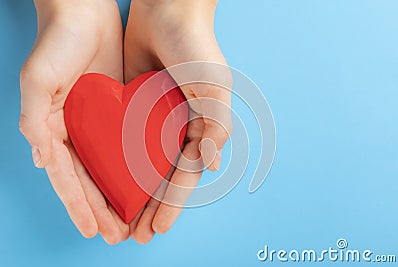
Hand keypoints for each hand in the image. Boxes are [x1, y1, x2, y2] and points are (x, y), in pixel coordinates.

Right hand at [19, 0, 128, 243]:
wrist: (84, 13)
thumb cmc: (57, 43)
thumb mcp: (37, 81)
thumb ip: (33, 120)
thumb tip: (42, 161)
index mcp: (53, 130)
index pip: (68, 177)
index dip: (79, 205)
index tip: (92, 231)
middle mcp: (76, 131)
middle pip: (91, 179)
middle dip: (103, 209)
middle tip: (119, 235)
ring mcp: (98, 124)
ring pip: (111, 168)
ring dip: (120, 194)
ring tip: (134, 220)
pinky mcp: (119, 112)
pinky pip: (127, 145)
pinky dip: (133, 167)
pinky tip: (145, 183)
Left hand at [124, 0, 231, 242]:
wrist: (167, 10)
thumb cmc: (197, 48)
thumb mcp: (214, 88)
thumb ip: (215, 128)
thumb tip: (210, 168)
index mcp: (200, 128)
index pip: (184, 175)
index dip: (172, 203)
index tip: (157, 228)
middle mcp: (177, 128)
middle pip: (162, 176)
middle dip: (151, 206)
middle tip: (137, 234)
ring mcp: (153, 120)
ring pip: (141, 165)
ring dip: (133, 192)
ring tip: (121, 217)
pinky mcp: (132, 107)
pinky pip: (123, 140)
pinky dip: (117, 163)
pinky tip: (108, 180)